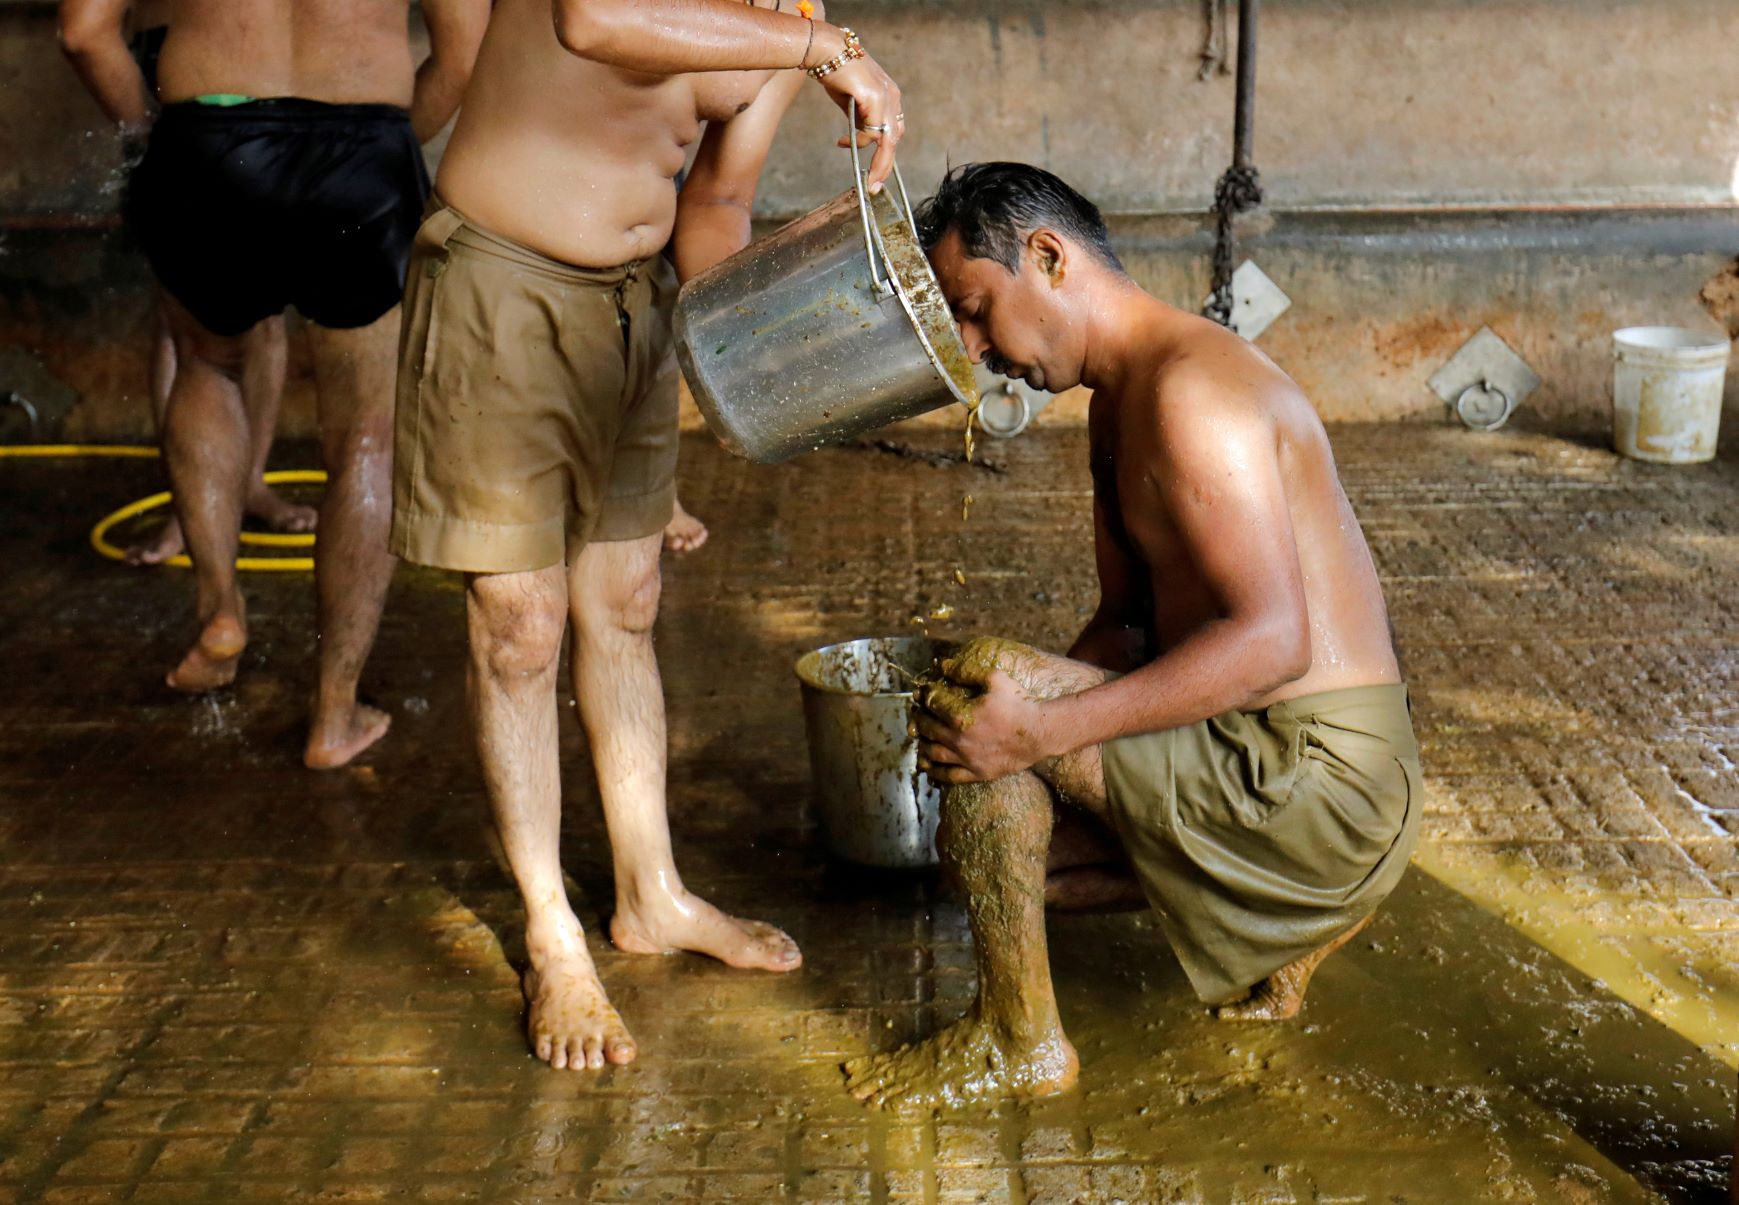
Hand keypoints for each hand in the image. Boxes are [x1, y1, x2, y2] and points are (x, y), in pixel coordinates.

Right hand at [814, 43, 902, 191]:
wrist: (827, 51)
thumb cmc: (838, 73)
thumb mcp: (852, 102)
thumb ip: (859, 120)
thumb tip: (859, 140)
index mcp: (890, 97)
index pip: (894, 131)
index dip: (885, 153)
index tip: (875, 172)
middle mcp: (892, 97)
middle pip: (895, 140)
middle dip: (885, 166)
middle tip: (875, 185)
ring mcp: (885, 97)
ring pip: (887, 140)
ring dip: (877, 163)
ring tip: (866, 177)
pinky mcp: (874, 98)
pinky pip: (871, 131)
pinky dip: (859, 142)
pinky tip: (844, 142)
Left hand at [914, 669, 1050, 784]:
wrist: (1041, 732)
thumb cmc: (1019, 702)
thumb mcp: (995, 678)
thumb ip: (967, 670)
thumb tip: (943, 665)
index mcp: (960, 715)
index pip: (932, 702)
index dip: (925, 694)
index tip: (924, 691)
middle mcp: (958, 739)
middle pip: (928, 728)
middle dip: (919, 718)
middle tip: (918, 713)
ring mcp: (967, 759)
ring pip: (933, 753)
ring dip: (922, 744)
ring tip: (920, 738)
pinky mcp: (976, 773)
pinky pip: (948, 776)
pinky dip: (935, 771)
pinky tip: (929, 766)